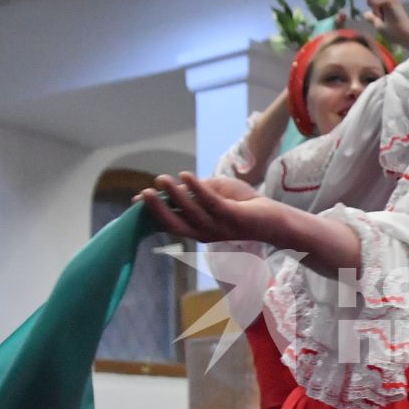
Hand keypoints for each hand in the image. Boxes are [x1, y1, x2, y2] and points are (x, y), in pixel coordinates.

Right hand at [137, 172, 265, 242]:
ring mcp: (218, 227)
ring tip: (162, 179)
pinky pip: (211, 203)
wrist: (272, 217)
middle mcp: (204, 232)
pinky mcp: (233, 218)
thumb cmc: (241, 204)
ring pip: (191, 213)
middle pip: (175, 224)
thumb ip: (193, 190)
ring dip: (175, 195)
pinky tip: (186, 175)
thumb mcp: (213, 193)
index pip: (170, 222)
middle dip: (158, 209)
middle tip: (143, 194)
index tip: (136, 201)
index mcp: (197, 229)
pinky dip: (197, 189)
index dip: (152, 212)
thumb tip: (171, 185)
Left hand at [361, 0, 408, 47]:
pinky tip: (382, 15)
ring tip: (380, 14)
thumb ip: (372, 18)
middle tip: (376, 9)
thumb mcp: (379, 25)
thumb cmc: (395, 32)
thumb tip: (366, 14)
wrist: (405, 36)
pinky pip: (374, 0)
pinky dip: (375, 8)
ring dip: (370, 2)